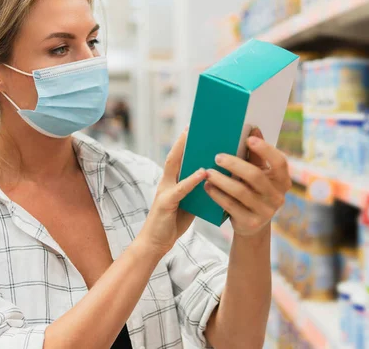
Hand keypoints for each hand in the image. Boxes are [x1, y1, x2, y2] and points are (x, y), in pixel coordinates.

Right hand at [138, 128, 206, 256]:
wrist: (155, 243)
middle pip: (173, 156)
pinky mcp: (166, 203)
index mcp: (171, 182)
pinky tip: (203, 172)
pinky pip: (181, 189)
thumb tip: (213, 179)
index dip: (183, 144)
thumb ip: (195, 190)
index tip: (191, 129)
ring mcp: (164, 192)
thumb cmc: (172, 223)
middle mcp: (166, 183)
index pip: (176, 159)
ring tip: (195, 139)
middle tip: (192, 126)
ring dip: (184, 152)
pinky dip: (192, 179)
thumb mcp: (187, 203)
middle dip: (182, 141)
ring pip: (173, 167)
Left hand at [204, 130, 290, 237]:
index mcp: (282, 180)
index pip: (279, 162)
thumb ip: (256, 155)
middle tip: (217, 156)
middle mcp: (277, 196)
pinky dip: (217, 194)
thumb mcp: (258, 174)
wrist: (252, 224)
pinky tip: (207, 186)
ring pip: (240, 191)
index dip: (265, 150)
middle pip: (255, 176)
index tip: (248, 139)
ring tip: (208, 172)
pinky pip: (231, 205)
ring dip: (222, 179)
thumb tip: (253, 128)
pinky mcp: (251, 222)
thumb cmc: (253, 190)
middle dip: (234, 164)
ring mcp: (265, 211)